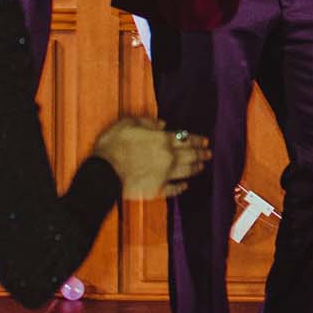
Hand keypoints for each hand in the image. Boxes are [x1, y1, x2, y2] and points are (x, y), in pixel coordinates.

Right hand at [92, 115, 209, 198]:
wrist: (104, 172)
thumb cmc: (113, 146)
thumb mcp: (128, 123)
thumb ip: (147, 122)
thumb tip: (162, 123)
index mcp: (162, 139)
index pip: (186, 138)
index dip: (197, 139)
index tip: (205, 141)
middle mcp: (168, 157)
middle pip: (191, 155)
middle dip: (202, 154)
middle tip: (209, 153)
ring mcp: (165, 175)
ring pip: (187, 171)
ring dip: (196, 168)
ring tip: (202, 166)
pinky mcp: (158, 189)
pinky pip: (175, 189)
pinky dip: (182, 187)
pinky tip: (185, 186)